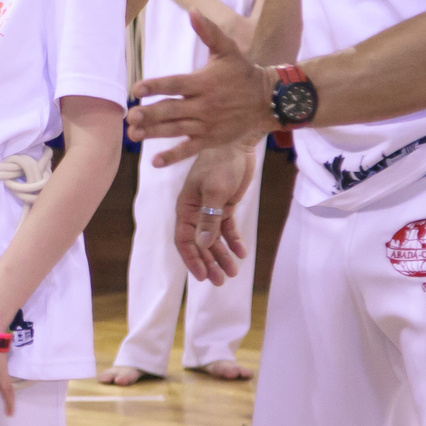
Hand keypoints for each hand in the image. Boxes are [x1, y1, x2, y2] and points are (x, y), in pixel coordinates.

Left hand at [128, 11, 273, 166]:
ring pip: (175, 130)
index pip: (174, 84)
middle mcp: (203, 105)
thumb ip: (209, 32)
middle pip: (170, 110)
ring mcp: (206, 124)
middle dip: (148, 114)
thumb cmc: (244, 73)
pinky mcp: (211, 139)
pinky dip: (173, 155)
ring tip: (133, 135)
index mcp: (203, 82)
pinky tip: (155, 161)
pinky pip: (189, 149)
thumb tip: (193, 10)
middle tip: (129, 117)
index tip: (135, 90)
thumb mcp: (228, 50)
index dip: (154, 86)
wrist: (270, 100)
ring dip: (153, 133)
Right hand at [173, 147, 255, 284]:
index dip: (192, 259)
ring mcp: (210, 210)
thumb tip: (203, 245)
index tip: (202, 276)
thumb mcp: (215, 192)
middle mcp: (195, 212)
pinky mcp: (225, 206)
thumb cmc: (221, 164)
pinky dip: (233, 241)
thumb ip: (210, 219)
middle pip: (199, 244)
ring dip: (221, 256)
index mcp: (185, 208)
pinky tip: (241, 253)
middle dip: (209, 263)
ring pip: (213, 239)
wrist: (237, 144)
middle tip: (220, 281)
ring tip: (232, 272)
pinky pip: (227, 229)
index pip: (184, 240)